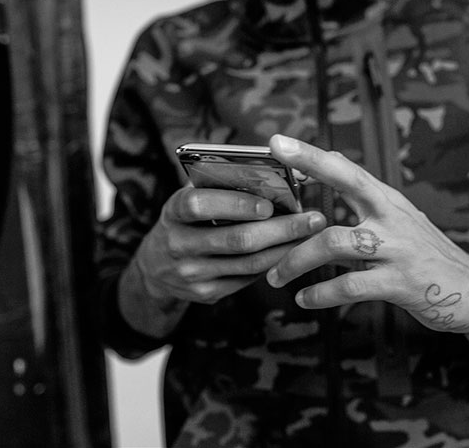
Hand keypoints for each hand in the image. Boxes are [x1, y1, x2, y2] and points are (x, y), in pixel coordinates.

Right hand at [136, 186, 325, 306]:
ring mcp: (192, 274)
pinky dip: (273, 264)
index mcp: (173, 212)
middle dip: (280, 229)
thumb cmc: (185, 222)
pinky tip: (292, 251)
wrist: (156, 268)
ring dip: (285, 248)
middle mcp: (179, 245)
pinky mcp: (207, 294)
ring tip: (311, 235)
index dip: (235, 204)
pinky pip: (248, 279)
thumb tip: (268, 175)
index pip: (199, 205)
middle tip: (313, 219)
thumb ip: (218, 187)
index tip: (270, 203)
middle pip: (236, 239)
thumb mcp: (188, 200)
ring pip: (249, 263)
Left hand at [266, 135, 468, 335]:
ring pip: (335, 243)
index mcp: (387, 201)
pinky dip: (322, 294)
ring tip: (274, 276)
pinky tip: (305, 300)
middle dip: (309, 171)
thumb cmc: (428, 254)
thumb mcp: (400, 218)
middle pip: (348, 185)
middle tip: (273, 163)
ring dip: (296, 260)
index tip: (278, 143)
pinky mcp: (401, 283)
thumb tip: (336, 157)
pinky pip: (351, 285)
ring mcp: (397, 249)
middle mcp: (392, 217)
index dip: (312, 154)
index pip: (347, 169)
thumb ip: (364, 194)